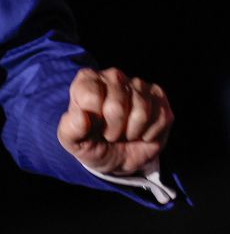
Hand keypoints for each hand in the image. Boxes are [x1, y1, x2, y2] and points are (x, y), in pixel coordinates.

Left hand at [57, 66, 173, 175]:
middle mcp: (112, 76)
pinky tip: (141, 132)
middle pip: (117, 107)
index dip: (94, 121)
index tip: (92, 126)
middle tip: (110, 133)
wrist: (116, 157)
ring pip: (141, 112)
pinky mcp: (159, 96)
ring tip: (125, 132)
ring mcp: (138, 84)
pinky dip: (150, 134)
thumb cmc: (91, 143)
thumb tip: (82, 116)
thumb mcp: (72, 141)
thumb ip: (71, 129)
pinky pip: (161, 118)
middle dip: (114, 130)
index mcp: (86, 80)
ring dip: (132, 132)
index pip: (91, 97)